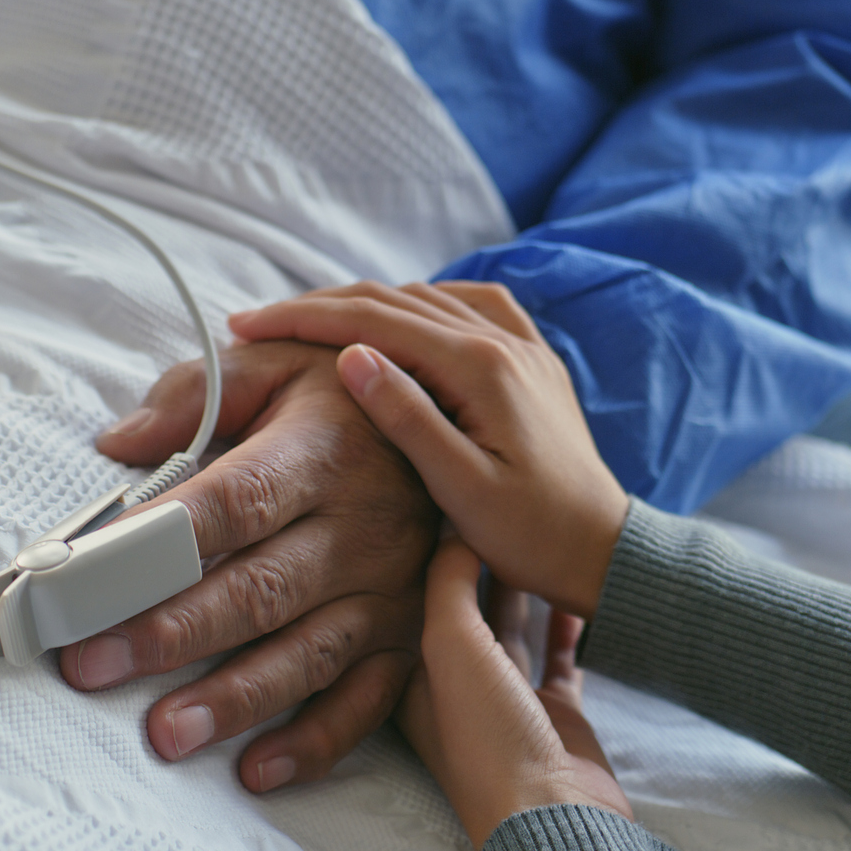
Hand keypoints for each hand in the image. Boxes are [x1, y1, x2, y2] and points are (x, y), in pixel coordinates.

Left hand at [73, 340, 440, 792]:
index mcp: (321, 453)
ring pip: (307, 654)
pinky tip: (256, 771)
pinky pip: (367, 701)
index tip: (91, 571)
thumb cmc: (347, 391)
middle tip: (91, 665)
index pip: (234, 501)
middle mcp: (361, 529)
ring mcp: (391, 590)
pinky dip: (314, 743)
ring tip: (165, 734)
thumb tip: (118, 445)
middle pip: (259, 589)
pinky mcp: (409, 636)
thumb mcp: (280, 360)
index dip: (163, 540)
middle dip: (170, 633)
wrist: (463, 417)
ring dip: (235, 700)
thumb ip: (196, 394)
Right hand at [230, 281, 629, 617]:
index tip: (246, 325)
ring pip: (429, 299)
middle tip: (259, 322)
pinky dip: (424, 305)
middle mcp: (506, 343)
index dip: (303, 319)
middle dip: (322, 307)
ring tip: (312, 321)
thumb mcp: (460, 487)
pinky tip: (403, 318)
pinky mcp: (533, 365)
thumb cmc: (533, 536)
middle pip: (396, 300)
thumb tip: (351, 355)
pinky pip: (472, 308)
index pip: (374, 322)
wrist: (604, 552)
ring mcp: (524, 349)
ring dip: (367, 303)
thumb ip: (407, 417)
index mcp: (482, 368)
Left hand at [399, 537, 632, 848]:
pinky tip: (571, 589)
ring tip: (534, 536)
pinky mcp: (554, 714)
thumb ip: (447, 583)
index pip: (413, 604)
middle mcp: (455, 690)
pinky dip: (565, 625)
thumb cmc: (489, 738)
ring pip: (511, 629)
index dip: (425, 557)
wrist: (556, 816)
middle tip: (496, 508)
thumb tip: (452, 530)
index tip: (443, 505)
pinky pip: (559, 656)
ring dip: (521, 589)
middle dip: (475, 565)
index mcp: (415, 678)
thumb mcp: (452, 646)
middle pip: (462, 612)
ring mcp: (508, 703)